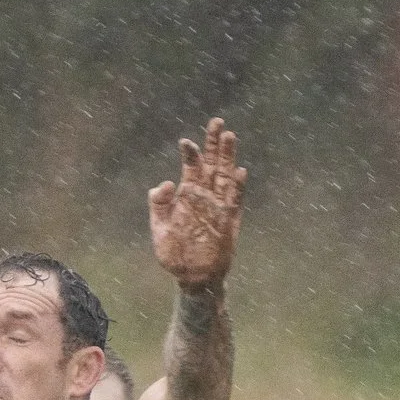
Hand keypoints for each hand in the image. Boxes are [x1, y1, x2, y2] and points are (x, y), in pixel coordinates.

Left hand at [149, 118, 245, 289]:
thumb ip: (159, 206)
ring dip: (228, 158)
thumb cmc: (175, 254)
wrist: (192, 277)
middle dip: (214, 144)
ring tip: (230, 136)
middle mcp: (205, 196)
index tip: (185, 142)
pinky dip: (237, 187)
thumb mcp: (160, 230)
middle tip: (217, 122)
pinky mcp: (229, 221)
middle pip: (212, 164)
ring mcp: (219, 207)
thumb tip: (165, 184)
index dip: (190, 153)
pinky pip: (235, 201)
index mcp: (187, 195)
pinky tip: (240, 173)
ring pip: (225, 176)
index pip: (191, 167)